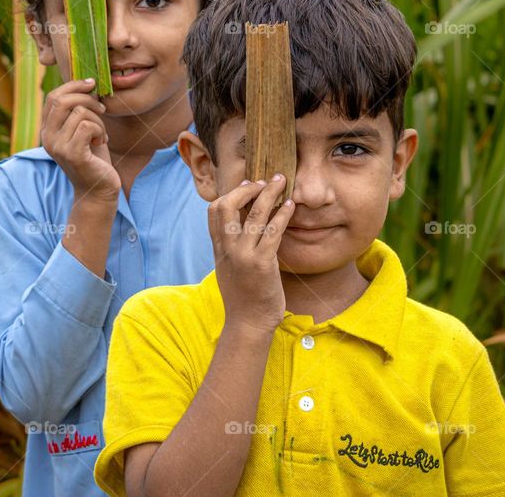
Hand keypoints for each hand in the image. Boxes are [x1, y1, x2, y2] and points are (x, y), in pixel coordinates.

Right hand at [40, 79, 120, 204]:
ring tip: (101, 135)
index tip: (91, 84)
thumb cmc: (94, 157)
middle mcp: (47, 137)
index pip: (53, 96)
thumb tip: (87, 84)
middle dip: (87, 99)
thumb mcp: (83, 129)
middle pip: (62, 100)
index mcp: (47, 129)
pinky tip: (102, 142)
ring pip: (80, 112)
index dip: (73, 85)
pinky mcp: (72, 154)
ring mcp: (58, 147)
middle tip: (102, 110)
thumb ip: (79, 110)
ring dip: (99, 120)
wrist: (99, 188)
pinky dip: (101, 131)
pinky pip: (87, 126)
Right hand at [207, 174, 295, 335]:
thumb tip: (241, 226)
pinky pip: (273, 231)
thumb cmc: (243, 296)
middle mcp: (227, 249)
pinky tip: (290, 205)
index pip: (214, 211)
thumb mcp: (229, 268)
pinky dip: (282, 214)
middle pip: (228, 206)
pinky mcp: (261, 264)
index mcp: (218, 249)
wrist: (248, 324)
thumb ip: (230, 247)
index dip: (231, 193)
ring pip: (254, 214)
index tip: (247, 186)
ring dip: (269, 193)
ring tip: (281, 181)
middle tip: (265, 180)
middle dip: (247, 188)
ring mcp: (243, 256)